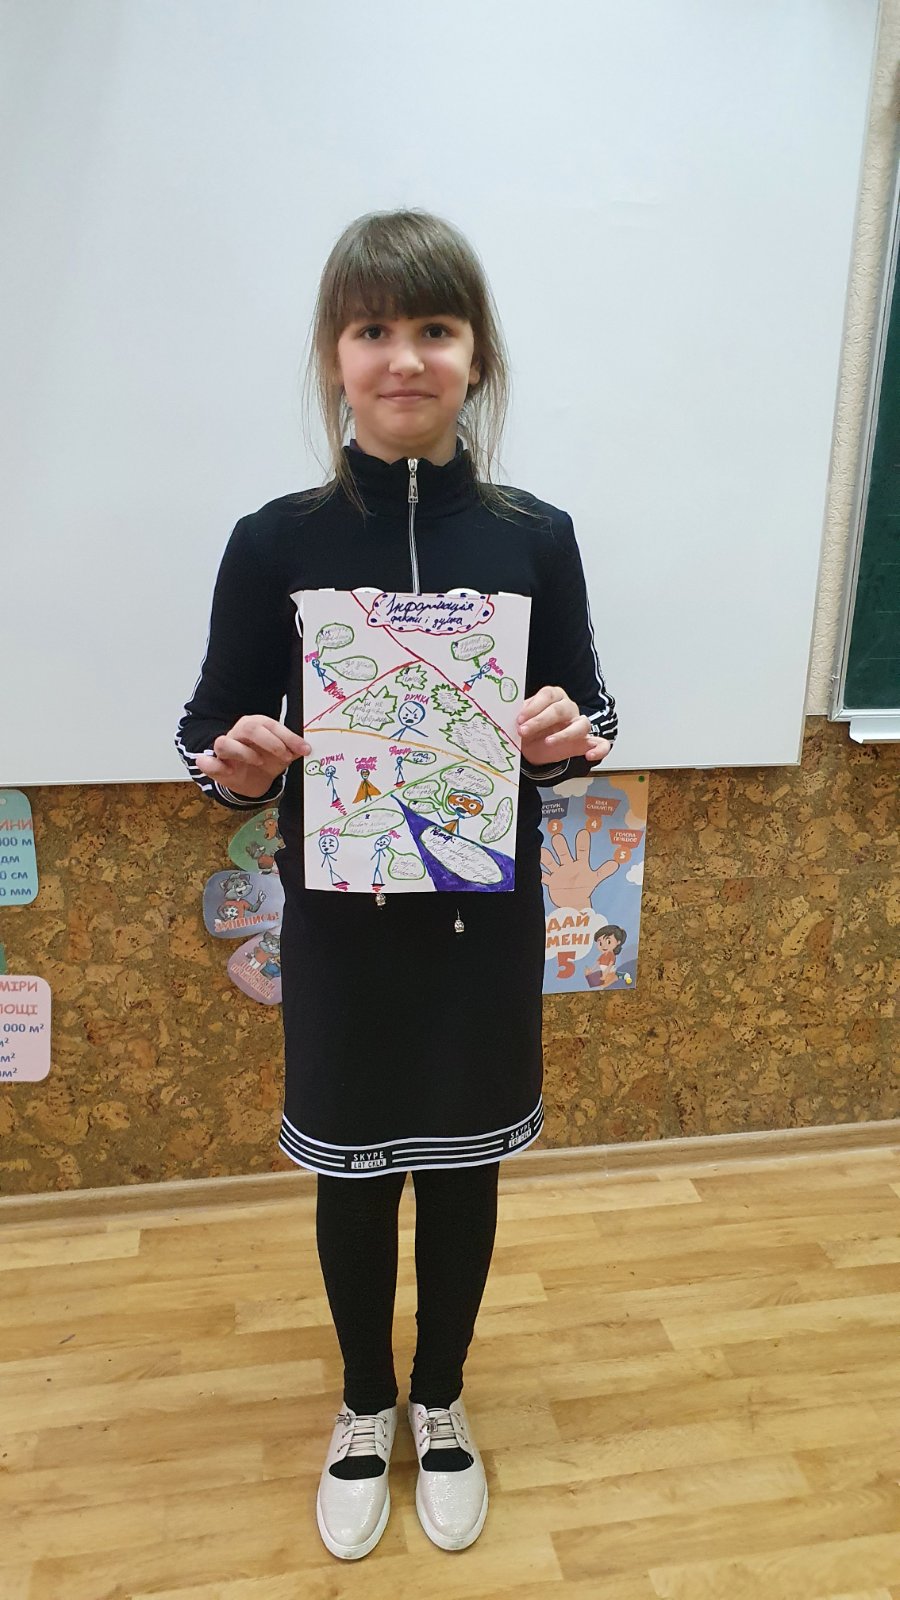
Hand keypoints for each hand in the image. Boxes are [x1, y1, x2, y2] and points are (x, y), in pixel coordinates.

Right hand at [193, 715, 309, 797]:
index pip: (271, 724)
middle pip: (249, 727)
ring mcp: (225, 749)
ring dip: (243, 752)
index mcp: (257, 726)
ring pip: (224, 742)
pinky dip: (210, 764)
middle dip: (271, 741)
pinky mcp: (216, 766)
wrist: (252, 780)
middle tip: (286, 756)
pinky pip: (207, 762)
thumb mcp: (283, 756)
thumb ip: (293, 750)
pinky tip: (223, 769)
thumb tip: (306, 748)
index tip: (304, 749)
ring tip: (259, 762)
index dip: (288, 736)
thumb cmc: (267, 762)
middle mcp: (239, 734)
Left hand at [517, 686, 611, 766]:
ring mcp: (579, 724)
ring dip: (564, 734)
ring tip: (548, 742)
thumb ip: (520, 716)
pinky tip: (589, 756)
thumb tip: (513, 714)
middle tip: (523, 731)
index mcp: (553, 697)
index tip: (520, 719)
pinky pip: (600, 743)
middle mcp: (568, 708)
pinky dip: (599, 749)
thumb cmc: (527, 730)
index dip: (534, 706)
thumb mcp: (520, 721)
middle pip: (560, 709)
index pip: (548, 695)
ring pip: (582, 724)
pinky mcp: (585, 742)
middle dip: (540, 720)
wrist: (531, 749)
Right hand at [540, 827, 619, 909]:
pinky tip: (535, 869)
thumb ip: (603, 871)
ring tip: (543, 851)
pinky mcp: (551, 881)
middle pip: (564, 853)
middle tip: (558, 836)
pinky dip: (540, 874)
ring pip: (551, 862)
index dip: (582, 843)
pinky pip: (544, 876)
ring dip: (547, 857)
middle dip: (560, 846)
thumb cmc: (584, 888)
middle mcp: (568, 865)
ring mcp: (558, 872)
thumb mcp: (595, 879)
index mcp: (580, 864)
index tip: (583, 832)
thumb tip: (615, 864)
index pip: (582, 851)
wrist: (573, 902)